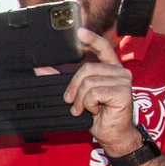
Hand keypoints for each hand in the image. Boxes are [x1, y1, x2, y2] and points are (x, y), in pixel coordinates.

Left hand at [67, 30, 141, 156]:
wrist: (111, 134)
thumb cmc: (97, 115)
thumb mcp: (78, 95)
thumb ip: (63, 79)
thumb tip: (40, 69)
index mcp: (111, 69)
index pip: (103, 48)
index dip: (91, 39)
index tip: (79, 31)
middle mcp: (119, 72)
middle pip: (86, 69)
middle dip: (73, 87)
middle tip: (72, 102)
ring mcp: (123, 81)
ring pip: (88, 82)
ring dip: (80, 100)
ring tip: (84, 109)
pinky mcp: (123, 92)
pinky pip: (94, 93)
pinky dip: (88, 104)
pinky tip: (96, 111)